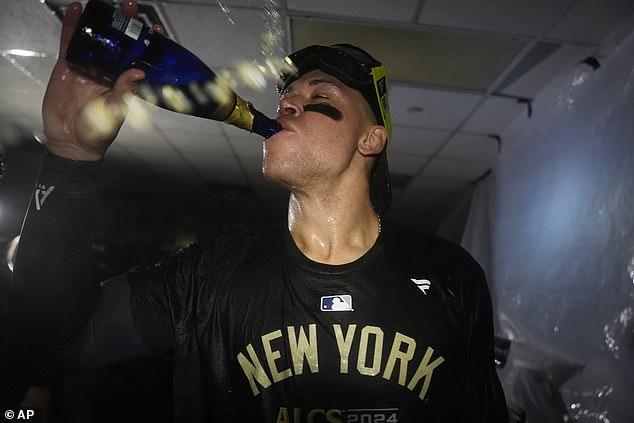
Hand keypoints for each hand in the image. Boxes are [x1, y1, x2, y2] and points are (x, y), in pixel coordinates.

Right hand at [42, 0, 148, 160]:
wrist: (70, 140)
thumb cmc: (97, 133)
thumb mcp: (115, 113)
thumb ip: (125, 93)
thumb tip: (138, 72)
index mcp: (125, 82)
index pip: (140, 58)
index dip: (148, 43)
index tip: (156, 28)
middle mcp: (109, 71)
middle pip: (119, 42)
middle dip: (125, 23)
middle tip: (130, 5)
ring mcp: (89, 66)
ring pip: (96, 38)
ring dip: (101, 20)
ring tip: (106, 2)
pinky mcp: (69, 65)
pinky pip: (70, 42)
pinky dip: (72, 25)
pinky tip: (76, 10)